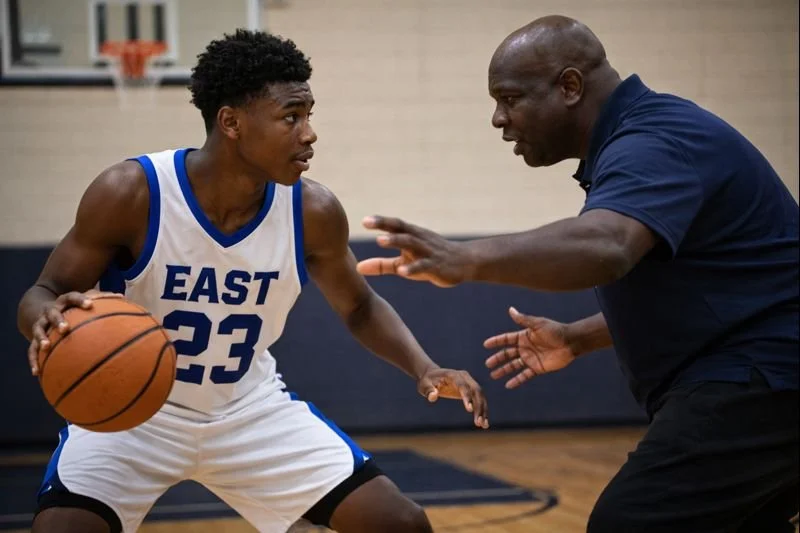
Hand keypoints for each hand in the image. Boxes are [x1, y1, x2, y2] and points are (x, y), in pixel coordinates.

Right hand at [29, 290, 122, 375]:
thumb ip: (101, 299)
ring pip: (38, 330)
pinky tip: (36, 373)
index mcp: (65, 302)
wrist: (42, 309)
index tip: (90, 305)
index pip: (72, 297)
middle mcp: (51, 311)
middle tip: (65, 328)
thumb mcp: (83, 300)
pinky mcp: (33, 337)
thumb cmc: (72, 307)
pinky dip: (33, 361)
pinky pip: (31, 350)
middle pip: (53, 314)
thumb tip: (123, 297)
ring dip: (41, 338)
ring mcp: (41, 324)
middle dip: (58, 320)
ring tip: (45, 347)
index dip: (81, 300)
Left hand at [356, 216, 474, 287]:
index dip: (380, 221)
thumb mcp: (404, 263)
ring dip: (396, 241)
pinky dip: (413, 268)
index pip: (394, 226)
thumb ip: (381, 265)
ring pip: (412, 244)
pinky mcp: (437, 266)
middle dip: (384, 225)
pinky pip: (424, 266)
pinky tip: (402, 272)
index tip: (364, 220)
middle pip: (401, 229)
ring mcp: (428, 252)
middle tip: (368, 222)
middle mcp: (419, 240)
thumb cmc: (429, 260)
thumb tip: (357, 268)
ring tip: (380, 241)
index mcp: (411, 236)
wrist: (465, 262)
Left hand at [417, 367, 488, 428]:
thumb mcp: (424, 385)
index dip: (467, 396)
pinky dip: (482, 411)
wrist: (432, 375)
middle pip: (476, 391)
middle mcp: (465, 377)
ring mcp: (469, 383)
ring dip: (483, 410)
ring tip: (484, 425)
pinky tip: (484, 423)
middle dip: (479, 406)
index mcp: (453, 375)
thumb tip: (433, 396)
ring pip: (480, 397)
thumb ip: (428, 390)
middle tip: (478, 422)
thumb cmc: (427, 381)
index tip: (469, 410)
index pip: (463, 386)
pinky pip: (479, 400)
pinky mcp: (470, 390)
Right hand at [484, 307, 575, 388]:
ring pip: (513, 366)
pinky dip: (516, 380)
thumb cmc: (555, 330)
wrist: (570, 342)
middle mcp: (525, 348)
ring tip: (493, 376)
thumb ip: (523, 319)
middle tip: (487, 364)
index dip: (496, 342)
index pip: (506, 339)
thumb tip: (510, 309)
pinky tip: (508, 385)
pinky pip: (524, 375)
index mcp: (524, 336)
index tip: (486, 345)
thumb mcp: (537, 324)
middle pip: (507, 354)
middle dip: (497, 359)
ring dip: (503, 371)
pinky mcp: (537, 368)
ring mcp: (530, 359)